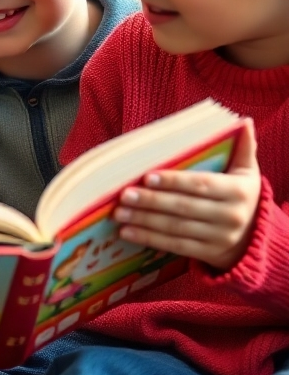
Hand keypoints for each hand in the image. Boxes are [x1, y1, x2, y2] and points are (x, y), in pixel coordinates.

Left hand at [115, 121, 261, 270]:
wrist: (254, 237)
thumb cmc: (240, 195)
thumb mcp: (247, 171)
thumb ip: (244, 147)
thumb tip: (244, 121)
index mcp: (239, 192)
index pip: (201, 185)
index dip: (174, 181)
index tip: (146, 177)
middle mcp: (231, 217)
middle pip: (184, 208)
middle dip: (151, 201)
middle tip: (124, 195)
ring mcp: (219, 238)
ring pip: (176, 228)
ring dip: (144, 221)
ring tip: (119, 213)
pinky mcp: (207, 253)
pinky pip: (175, 246)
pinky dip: (149, 239)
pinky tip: (127, 232)